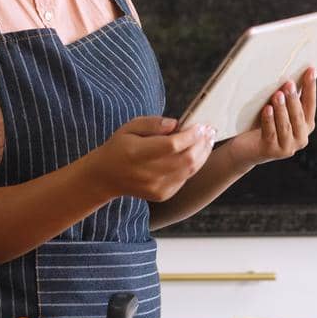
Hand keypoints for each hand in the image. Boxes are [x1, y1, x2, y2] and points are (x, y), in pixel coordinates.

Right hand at [94, 115, 215, 201]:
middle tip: (210, 131)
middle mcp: (148, 172)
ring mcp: (156, 186)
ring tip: (208, 141)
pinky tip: (197, 154)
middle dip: (202, 144)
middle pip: (186, 159)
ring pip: (189, 170)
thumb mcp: (129, 127)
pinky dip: (194, 165)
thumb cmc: (119, 147)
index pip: (172, 145)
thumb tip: (176, 123)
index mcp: (137, 153)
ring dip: (202, 154)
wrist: (106, 176)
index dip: (190, 135)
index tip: (201, 125)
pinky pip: (185, 179)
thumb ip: (152, 123)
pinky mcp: (162, 194)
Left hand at [227, 66, 316, 166]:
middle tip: (288, 83)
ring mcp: (287, 147)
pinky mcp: (271, 151)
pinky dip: (269, 120)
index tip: (310, 70)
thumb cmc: (262, 125)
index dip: (311, 87)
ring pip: (285, 125)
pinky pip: (270, 133)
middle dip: (293, 98)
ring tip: (277, 94)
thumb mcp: (278, 112)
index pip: (310, 104)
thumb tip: (288, 75)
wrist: (245, 149)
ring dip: (282, 109)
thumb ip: (286, 99)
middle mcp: (301, 138)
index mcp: (306, 126)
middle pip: (298, 115)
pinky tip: (267, 109)